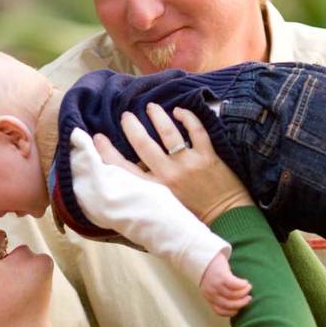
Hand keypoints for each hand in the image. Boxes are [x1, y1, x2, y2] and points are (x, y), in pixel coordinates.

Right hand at [93, 103, 252, 223]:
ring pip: (168, 133)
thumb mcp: (164, 209)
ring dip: (157, 117)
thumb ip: (149, 193)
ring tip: (150, 107)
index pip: (124, 168)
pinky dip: (187, 117)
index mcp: (155, 190)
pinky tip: (179, 111)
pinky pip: (196, 131)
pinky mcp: (208, 157)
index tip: (98, 138)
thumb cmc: (195, 217)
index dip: (108, 151)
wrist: (227, 219)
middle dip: (131, 127)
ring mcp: (188, 164)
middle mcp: (169, 175)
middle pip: (143, 145)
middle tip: (126, 116)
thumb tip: (133, 178)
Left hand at [200, 253, 251, 316]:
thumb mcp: (211, 285)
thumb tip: (234, 302)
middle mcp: (211, 293)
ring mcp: (216, 285)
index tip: (239, 309)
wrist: (203, 255)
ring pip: (234, 295)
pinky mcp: (222, 276)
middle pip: (229, 304)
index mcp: (208, 297)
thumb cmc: (210, 270)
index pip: (219, 311)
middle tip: (248, 298)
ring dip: (244, 292)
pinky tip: (245, 282)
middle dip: (241, 303)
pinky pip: (236, 285)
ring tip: (248, 287)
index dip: (231, 312)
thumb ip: (218, 294)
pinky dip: (243, 285)